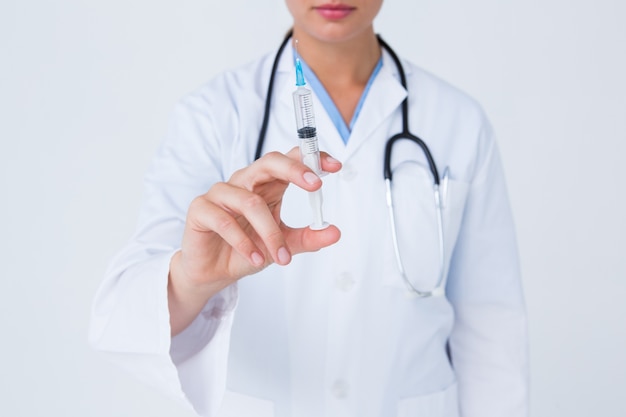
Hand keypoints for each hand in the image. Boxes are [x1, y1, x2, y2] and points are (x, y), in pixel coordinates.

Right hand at [168, 147, 341, 333]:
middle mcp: (244, 182)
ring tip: (281, 258)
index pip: (289, 161)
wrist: (213, 272)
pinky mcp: (201, 210)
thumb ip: (308, 238)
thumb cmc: (248, 249)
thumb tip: (335, 233)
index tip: (334, 166)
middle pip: (268, 163)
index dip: (311, 159)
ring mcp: (220, 193)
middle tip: (315, 186)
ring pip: (250, 202)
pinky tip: (255, 258)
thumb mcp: (284, 245)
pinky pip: (224, 221)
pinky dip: (244, 243)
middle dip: (294, 171)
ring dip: (270, 233)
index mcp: (266, 184)